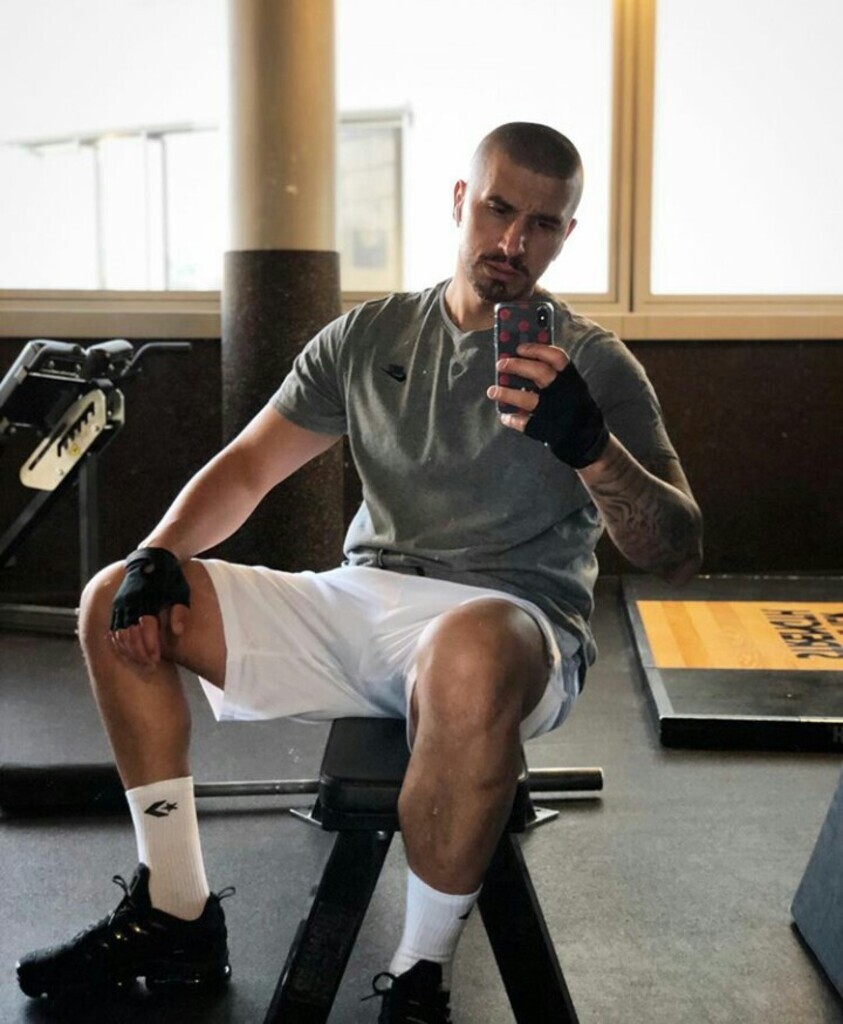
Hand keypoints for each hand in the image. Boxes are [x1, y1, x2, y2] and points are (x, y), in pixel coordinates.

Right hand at [109, 548, 189, 669]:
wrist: (154, 557)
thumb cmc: (171, 579)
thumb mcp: (182, 592)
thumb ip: (180, 612)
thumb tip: (178, 632)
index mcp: (148, 598)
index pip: (146, 627)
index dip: (149, 646)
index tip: (155, 660)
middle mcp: (131, 600)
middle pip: (130, 633)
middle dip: (139, 652)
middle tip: (149, 665)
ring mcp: (121, 602)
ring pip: (119, 631)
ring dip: (128, 649)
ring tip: (140, 661)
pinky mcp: (117, 603)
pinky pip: (113, 626)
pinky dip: (118, 641)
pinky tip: (126, 652)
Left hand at [487, 342, 608, 467]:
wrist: (591, 444)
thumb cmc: (577, 411)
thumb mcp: (574, 390)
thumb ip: (557, 378)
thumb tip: (525, 363)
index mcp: (573, 380)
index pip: (556, 357)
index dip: (536, 349)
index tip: (519, 348)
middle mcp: (566, 394)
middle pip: (539, 373)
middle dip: (517, 366)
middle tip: (500, 365)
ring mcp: (556, 413)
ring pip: (528, 400)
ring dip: (507, 393)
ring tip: (492, 390)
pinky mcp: (549, 431)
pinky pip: (525, 424)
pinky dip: (513, 419)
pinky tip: (505, 417)